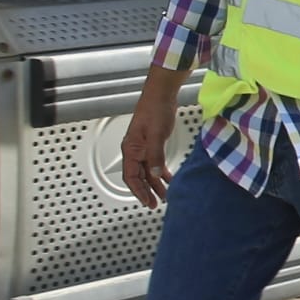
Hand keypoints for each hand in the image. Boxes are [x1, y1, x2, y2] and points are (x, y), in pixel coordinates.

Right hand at [121, 94, 177, 208]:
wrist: (161, 95)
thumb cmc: (155, 110)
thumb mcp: (156, 134)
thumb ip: (155, 155)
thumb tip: (156, 175)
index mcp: (131, 149)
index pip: (131, 177)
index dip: (139, 191)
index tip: (147, 202)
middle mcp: (135, 150)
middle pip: (139, 177)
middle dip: (147, 191)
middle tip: (155, 204)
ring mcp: (143, 147)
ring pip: (147, 171)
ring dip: (155, 183)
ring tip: (164, 195)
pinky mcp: (152, 144)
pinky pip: (154, 162)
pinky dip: (160, 172)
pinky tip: (168, 178)